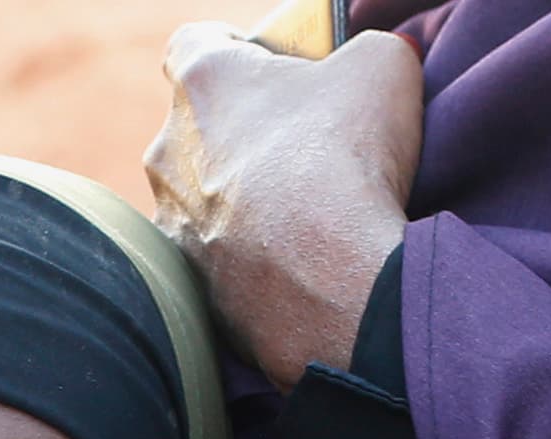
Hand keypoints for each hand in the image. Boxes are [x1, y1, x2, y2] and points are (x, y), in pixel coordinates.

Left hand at [143, 23, 423, 389]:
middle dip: (242, 128)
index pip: (194, 44)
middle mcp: (168, 149)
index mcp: (205, 81)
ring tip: (303, 208)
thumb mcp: (382, 65)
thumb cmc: (344, 155)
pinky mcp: (187, 281)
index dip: (232, 48)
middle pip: (198, 124)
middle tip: (302, 139)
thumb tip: (367, 65)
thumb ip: (366, 50)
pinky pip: (214, 255)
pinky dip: (244, 253)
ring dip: (239, 196)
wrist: (325, 274)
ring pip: (200, 195)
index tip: (269, 64)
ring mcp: (172, 220)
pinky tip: (292, 257)